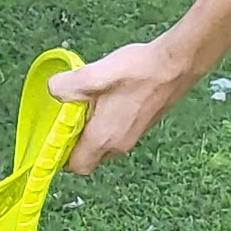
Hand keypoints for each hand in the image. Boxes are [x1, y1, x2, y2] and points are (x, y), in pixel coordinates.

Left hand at [48, 39, 199, 174]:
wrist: (177, 63)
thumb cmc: (137, 71)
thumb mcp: (92, 75)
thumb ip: (65, 87)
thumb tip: (53, 90)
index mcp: (104, 139)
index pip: (77, 166)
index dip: (62, 155)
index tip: (57, 133)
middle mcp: (120, 145)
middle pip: (90, 157)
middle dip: (77, 140)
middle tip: (71, 113)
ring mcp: (134, 136)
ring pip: (105, 145)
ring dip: (93, 129)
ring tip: (91, 101)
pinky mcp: (144, 125)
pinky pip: (118, 133)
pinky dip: (108, 122)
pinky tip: (110, 96)